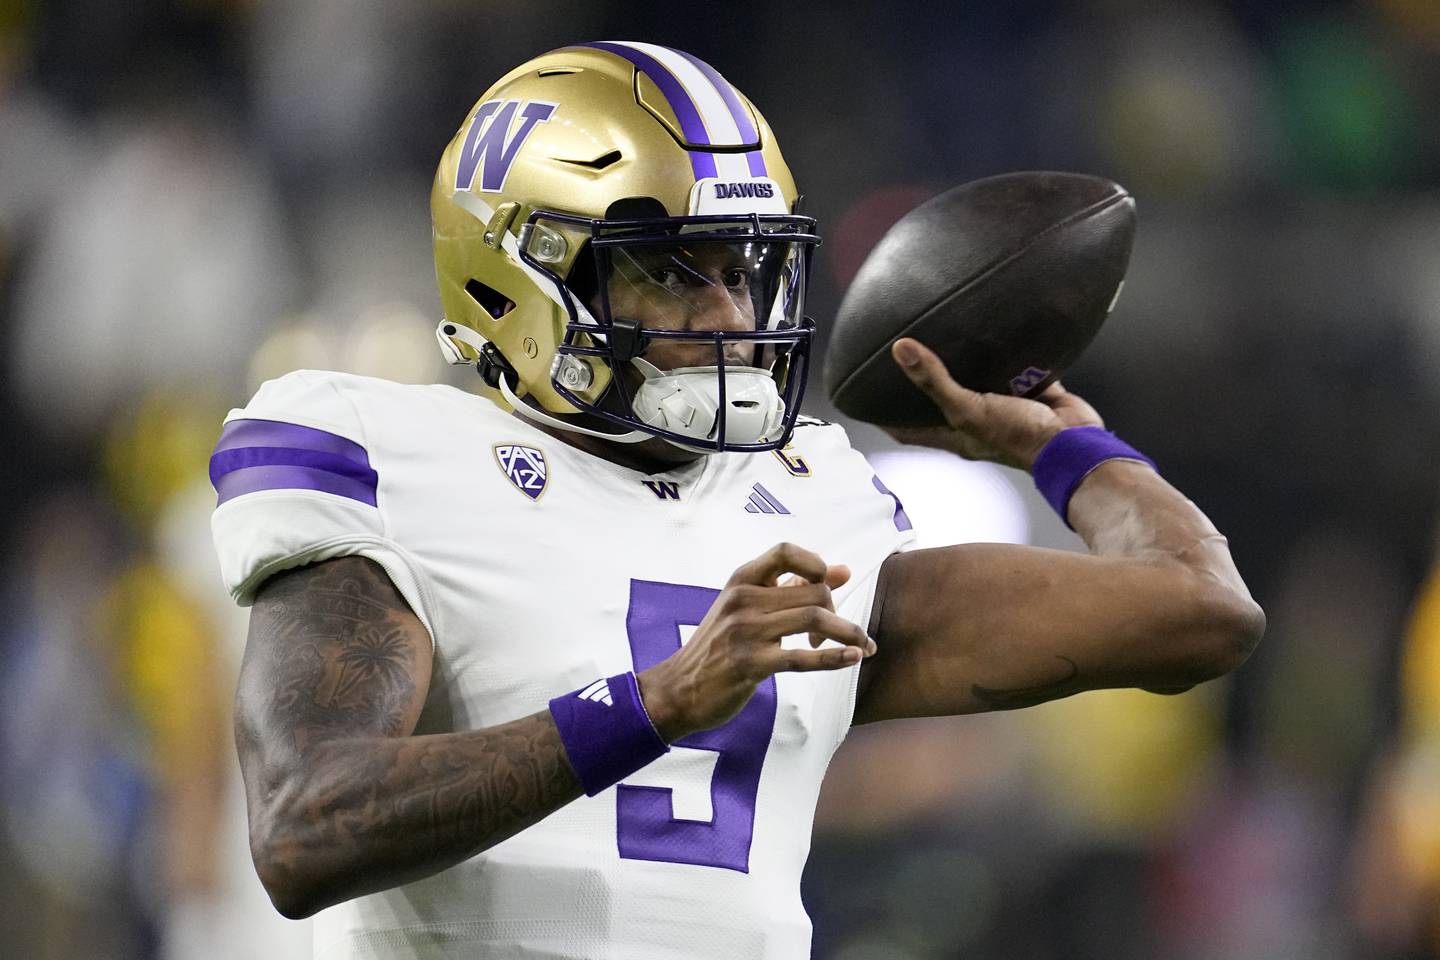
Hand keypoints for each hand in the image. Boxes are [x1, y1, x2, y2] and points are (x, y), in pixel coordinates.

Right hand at [636, 543, 874, 741]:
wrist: (677, 689)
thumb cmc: (718, 647)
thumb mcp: (746, 608)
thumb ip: (793, 587)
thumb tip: (842, 570)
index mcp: (741, 581)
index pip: (785, 552)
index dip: (815, 563)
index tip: (827, 584)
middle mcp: (742, 600)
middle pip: (813, 591)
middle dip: (836, 611)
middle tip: (837, 632)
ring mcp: (745, 632)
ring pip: (814, 618)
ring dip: (848, 632)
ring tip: (861, 646)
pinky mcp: (750, 665)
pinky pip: (802, 657)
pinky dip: (834, 658)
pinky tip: (852, 658)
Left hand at [886, 337, 1103, 470]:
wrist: (1073, 441)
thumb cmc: (1017, 436)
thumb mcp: (968, 409)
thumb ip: (935, 381)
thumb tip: (900, 349)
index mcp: (955, 434)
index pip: (908, 430)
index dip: (886, 418)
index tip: (866, 399)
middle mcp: (975, 422)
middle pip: (940, 404)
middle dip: (924, 385)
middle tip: (905, 357)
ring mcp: (1003, 407)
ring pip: (977, 383)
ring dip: (965, 365)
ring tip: (947, 335)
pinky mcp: (1030, 392)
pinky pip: (1014, 369)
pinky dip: (1005, 354)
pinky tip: (996, 331)